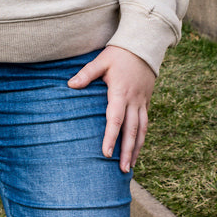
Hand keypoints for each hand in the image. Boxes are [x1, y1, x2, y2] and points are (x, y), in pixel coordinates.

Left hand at [67, 46, 155, 173]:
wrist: (143, 45)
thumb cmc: (119, 53)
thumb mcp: (101, 61)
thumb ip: (86, 74)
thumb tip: (70, 85)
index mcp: (120, 92)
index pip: (115, 119)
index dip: (111, 137)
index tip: (106, 154)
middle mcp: (134, 100)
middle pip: (132, 130)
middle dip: (127, 151)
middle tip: (123, 170)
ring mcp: (142, 102)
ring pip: (142, 129)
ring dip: (137, 149)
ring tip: (131, 166)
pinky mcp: (146, 101)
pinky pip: (145, 123)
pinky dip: (142, 137)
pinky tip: (137, 148)